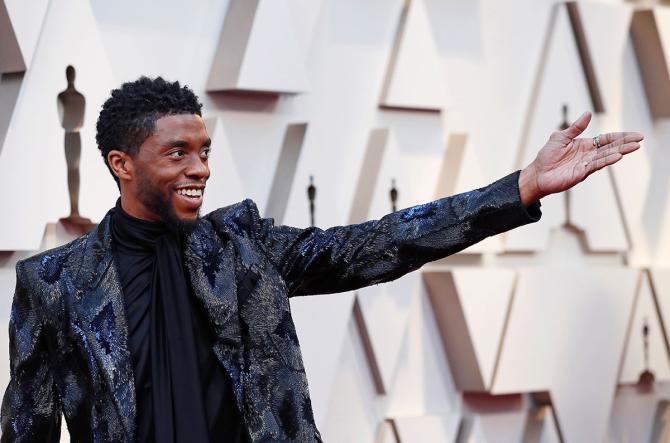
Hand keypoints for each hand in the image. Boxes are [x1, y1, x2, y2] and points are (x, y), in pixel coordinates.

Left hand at [519, 111, 642, 205]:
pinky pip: (596, 165)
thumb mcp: (560, 137)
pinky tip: (617, 156)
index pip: (606, 139)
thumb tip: (588, 113)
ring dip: (620, 151)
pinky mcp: (581, 173)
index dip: (620, 137)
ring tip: (634, 147)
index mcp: (585, 146)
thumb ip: (575, 128)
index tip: (635, 135)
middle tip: (640, 139)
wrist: (537, 174)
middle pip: (610, 148)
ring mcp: (586, 165)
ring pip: (606, 156)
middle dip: (625, 143)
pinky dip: (606, 160)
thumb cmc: (547, 156)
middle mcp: (588, 155)